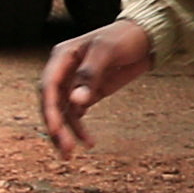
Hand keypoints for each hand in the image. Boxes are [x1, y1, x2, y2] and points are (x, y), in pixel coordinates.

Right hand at [41, 18, 155, 153]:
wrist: (145, 38)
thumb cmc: (124, 37)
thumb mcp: (107, 50)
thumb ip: (90, 74)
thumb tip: (76, 102)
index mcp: (62, 56)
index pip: (49, 86)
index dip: (49, 109)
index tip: (55, 129)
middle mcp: (64, 71)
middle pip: (52, 103)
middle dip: (56, 126)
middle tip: (65, 149)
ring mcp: (75, 83)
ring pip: (63, 113)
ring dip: (65, 133)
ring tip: (70, 155)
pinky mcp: (88, 93)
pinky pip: (77, 115)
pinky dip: (80, 130)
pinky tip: (89, 143)